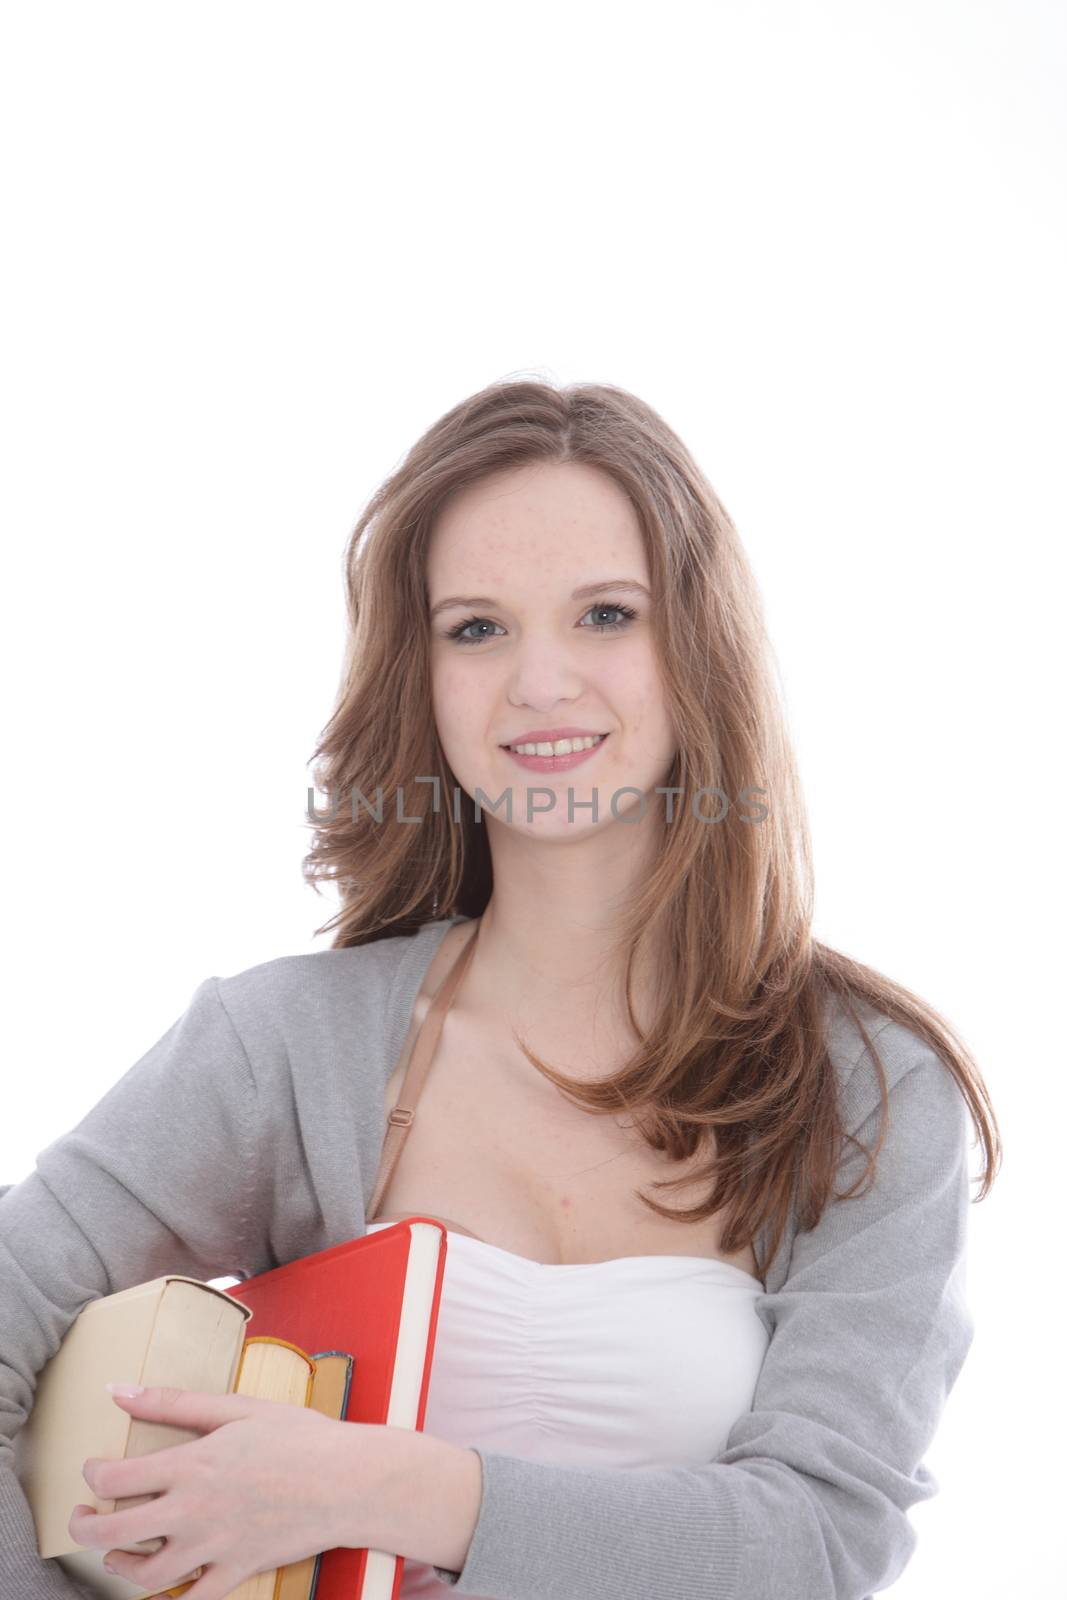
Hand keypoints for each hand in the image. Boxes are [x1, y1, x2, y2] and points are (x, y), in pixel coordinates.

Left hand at [69, 1383, 373, 1599]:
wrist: (348, 1480)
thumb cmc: (297, 1435)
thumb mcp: (235, 1407)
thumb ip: (172, 1401)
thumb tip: (118, 1390)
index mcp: (190, 1465)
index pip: (113, 1480)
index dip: (91, 1476)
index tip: (93, 1468)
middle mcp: (192, 1511)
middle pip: (112, 1534)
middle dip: (83, 1527)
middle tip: (81, 1515)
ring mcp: (213, 1547)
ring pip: (143, 1575)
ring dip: (119, 1565)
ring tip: (116, 1551)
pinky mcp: (235, 1572)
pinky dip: (170, 1597)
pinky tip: (165, 1582)